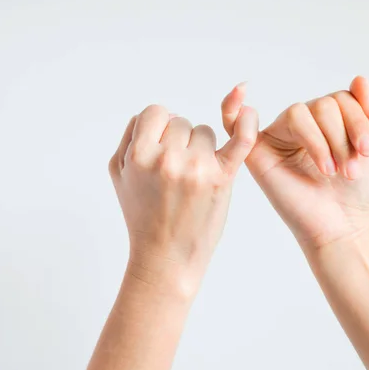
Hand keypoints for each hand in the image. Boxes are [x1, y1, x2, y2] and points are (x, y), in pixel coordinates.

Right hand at [109, 104, 257, 294]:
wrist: (166, 256)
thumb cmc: (143, 215)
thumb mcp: (120, 174)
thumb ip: (130, 137)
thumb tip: (157, 115)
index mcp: (139, 155)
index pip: (155, 112)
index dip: (159, 127)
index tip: (160, 146)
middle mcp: (168, 158)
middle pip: (181, 122)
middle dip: (178, 141)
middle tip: (175, 172)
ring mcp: (197, 168)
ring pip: (205, 131)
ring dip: (201, 148)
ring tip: (192, 177)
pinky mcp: (222, 178)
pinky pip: (240, 140)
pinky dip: (246, 125)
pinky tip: (248, 114)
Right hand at [221, 77, 368, 247]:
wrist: (342, 224)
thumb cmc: (357, 190)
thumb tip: (359, 78)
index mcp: (331, 118)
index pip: (342, 99)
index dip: (358, 122)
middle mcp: (305, 122)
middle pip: (322, 105)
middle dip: (342, 136)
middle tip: (350, 170)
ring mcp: (281, 135)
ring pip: (299, 113)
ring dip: (320, 141)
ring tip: (330, 170)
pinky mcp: (258, 151)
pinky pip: (239, 121)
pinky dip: (233, 105)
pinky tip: (240, 94)